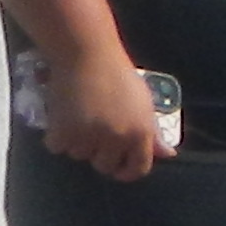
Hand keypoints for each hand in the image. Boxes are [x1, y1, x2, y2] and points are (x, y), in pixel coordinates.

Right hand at [41, 43, 162, 180]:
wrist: (88, 54)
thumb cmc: (118, 76)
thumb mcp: (144, 104)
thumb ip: (153, 133)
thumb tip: (169, 154)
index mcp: (140, 133)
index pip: (138, 168)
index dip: (127, 171)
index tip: (118, 168)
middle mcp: (116, 139)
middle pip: (104, 165)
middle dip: (99, 153)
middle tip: (93, 132)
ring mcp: (89, 136)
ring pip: (79, 155)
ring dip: (77, 142)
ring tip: (78, 117)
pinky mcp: (63, 131)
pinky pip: (56, 146)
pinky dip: (56, 135)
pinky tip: (61, 116)